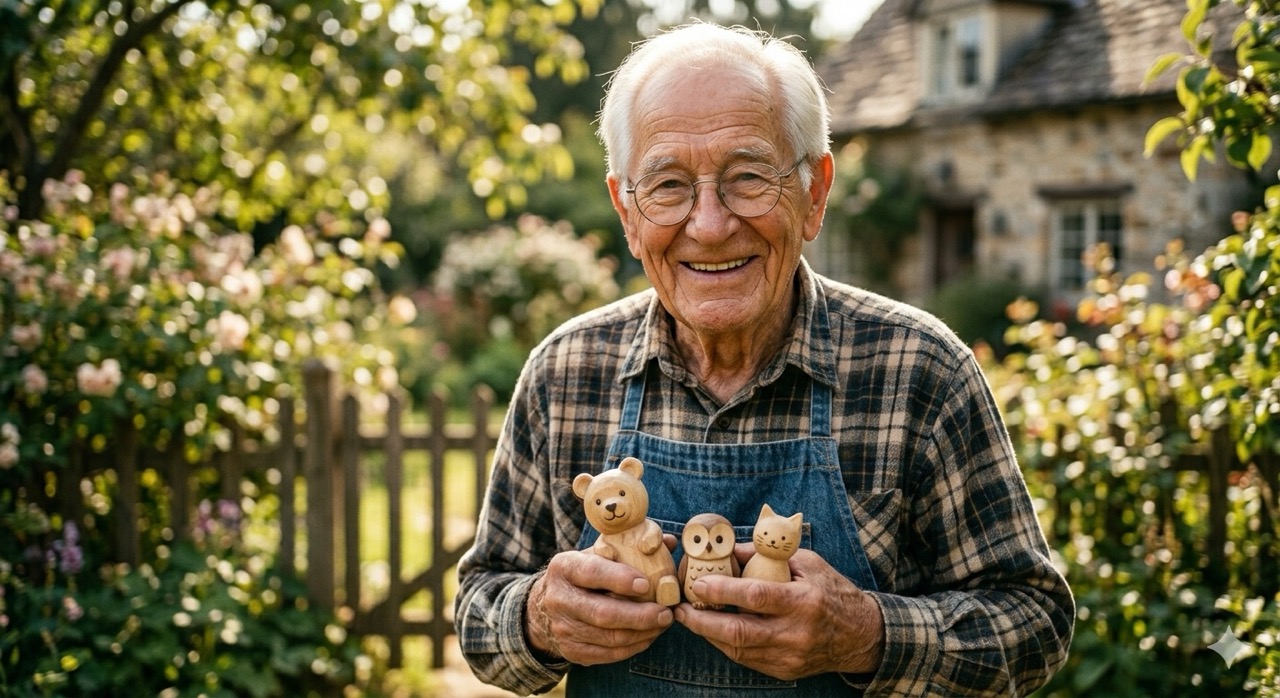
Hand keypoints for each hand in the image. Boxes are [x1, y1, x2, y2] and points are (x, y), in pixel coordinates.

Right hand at [525, 538, 677, 665]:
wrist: (543, 607)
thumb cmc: (581, 575)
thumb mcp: (595, 554)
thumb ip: (630, 547)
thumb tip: (670, 542)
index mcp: (564, 568)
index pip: (592, 572)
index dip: (620, 579)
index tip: (646, 584)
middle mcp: (559, 599)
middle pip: (602, 613)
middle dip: (640, 615)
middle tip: (666, 613)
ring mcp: (563, 628)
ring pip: (609, 638)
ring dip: (642, 633)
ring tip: (662, 624)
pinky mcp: (571, 651)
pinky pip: (607, 654)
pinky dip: (633, 647)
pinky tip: (648, 637)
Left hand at [673, 544, 883, 679]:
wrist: (860, 635)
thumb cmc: (832, 592)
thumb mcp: (807, 563)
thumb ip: (768, 556)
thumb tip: (731, 549)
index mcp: (803, 601)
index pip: (757, 596)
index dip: (723, 591)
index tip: (698, 583)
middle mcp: (795, 632)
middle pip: (740, 632)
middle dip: (703, 622)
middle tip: (681, 610)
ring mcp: (789, 656)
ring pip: (738, 650)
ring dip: (709, 635)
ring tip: (690, 618)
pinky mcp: (784, 671)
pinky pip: (746, 659)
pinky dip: (726, 645)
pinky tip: (714, 631)